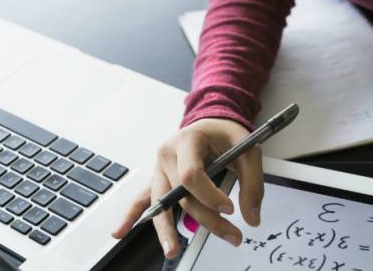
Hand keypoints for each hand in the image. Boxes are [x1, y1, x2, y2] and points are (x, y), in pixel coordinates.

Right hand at [110, 118, 263, 259]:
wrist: (210, 123)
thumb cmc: (224, 134)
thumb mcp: (248, 150)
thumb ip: (252, 183)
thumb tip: (251, 218)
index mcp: (187, 140)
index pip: (191, 174)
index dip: (209, 195)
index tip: (230, 208)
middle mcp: (167, 155)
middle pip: (181, 194)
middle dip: (206, 219)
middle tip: (232, 236)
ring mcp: (159, 168)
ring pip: (161, 202)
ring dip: (166, 228)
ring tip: (172, 250)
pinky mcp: (159, 180)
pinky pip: (142, 199)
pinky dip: (131, 215)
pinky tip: (120, 232)